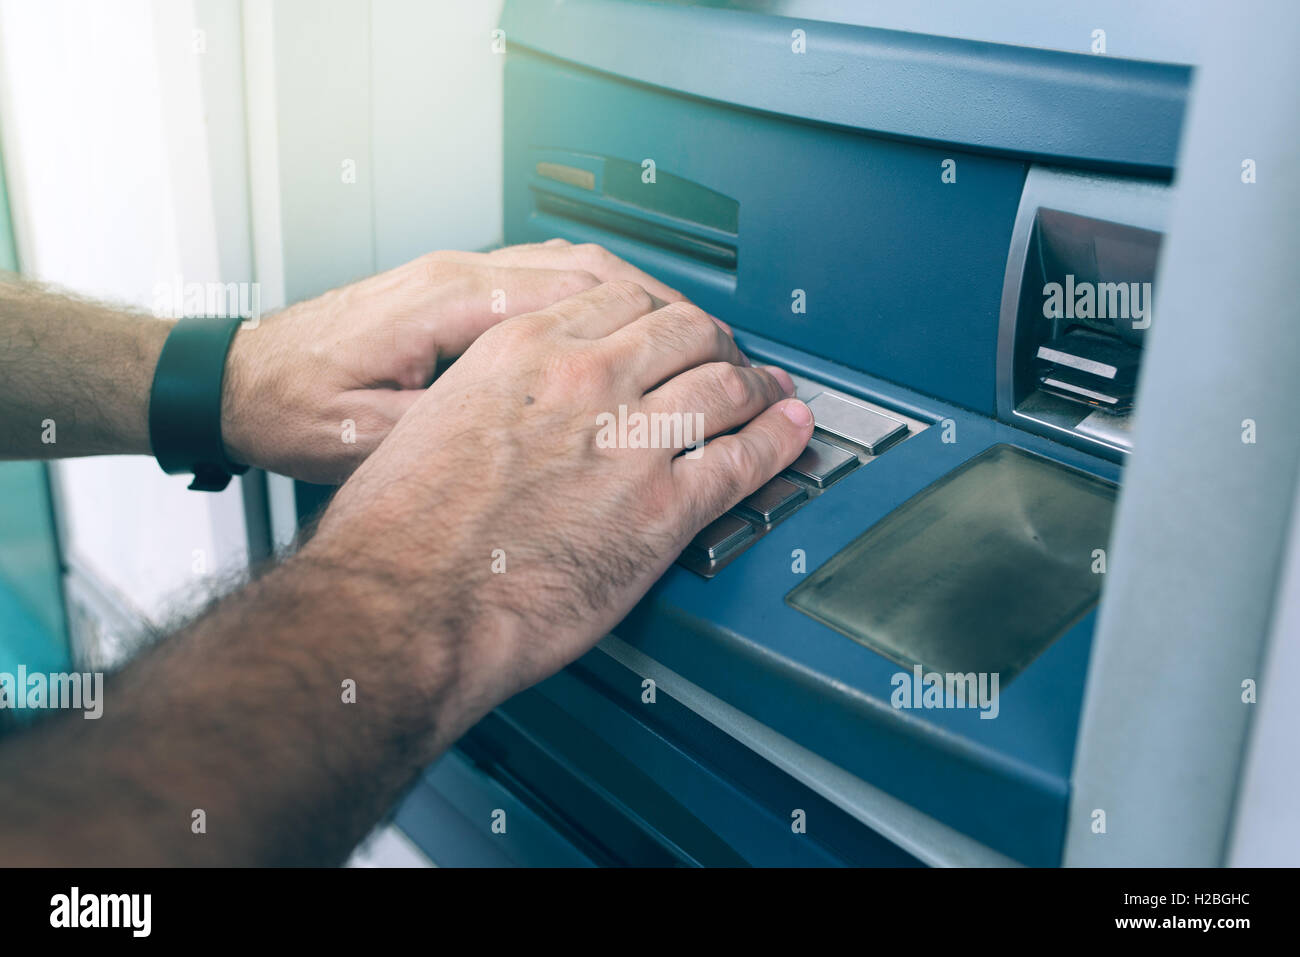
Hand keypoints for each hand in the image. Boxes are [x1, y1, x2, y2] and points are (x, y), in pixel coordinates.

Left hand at [220, 240, 696, 483]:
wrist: (236, 388)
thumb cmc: (295, 416)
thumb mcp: (379, 441)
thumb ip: (469, 436)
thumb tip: (555, 457)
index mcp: (457, 308)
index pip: (594, 299)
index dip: (673, 337)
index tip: (726, 374)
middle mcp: (468, 280)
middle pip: (605, 277)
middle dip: (682, 319)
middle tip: (735, 365)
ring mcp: (463, 278)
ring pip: (585, 270)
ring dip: (649, 306)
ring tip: (700, 348)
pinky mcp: (456, 292)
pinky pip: (550, 280)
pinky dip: (603, 300)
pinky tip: (628, 335)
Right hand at [310, 280, 812, 737]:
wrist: (404, 604)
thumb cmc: (399, 532)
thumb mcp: (430, 421)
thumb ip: (491, 395)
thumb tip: (517, 405)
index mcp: (525, 351)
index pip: (622, 299)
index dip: (661, 311)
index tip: (671, 326)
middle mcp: (584, 381)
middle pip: (684, 331)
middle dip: (715, 340)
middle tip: (729, 355)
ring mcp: (629, 443)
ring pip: (723, 387)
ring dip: (758, 386)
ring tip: (773, 391)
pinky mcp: (660, 511)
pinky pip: (741, 462)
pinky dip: (777, 443)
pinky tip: (789, 434)